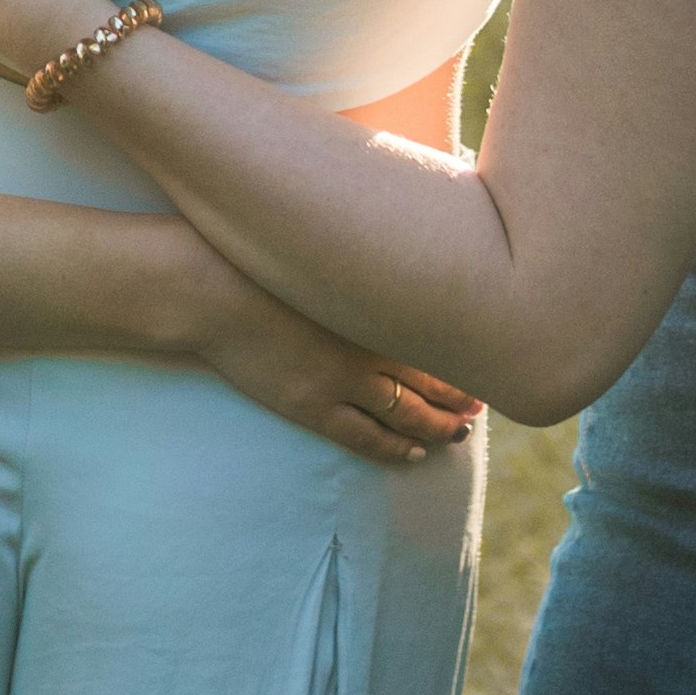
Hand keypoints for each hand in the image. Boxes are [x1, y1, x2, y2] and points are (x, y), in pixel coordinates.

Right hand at [149, 225, 485, 465]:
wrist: (208, 287)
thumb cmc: (257, 257)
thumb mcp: (319, 249)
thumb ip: (357, 253)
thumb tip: (383, 242)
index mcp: (373, 303)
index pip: (436, 338)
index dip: (464, 356)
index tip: (486, 359)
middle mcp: (368, 347)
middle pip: (430, 379)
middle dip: (459, 395)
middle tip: (482, 404)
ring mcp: (340, 382)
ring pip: (406, 414)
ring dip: (438, 425)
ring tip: (459, 432)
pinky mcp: (311, 406)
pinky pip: (364, 436)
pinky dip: (394, 447)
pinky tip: (415, 452)